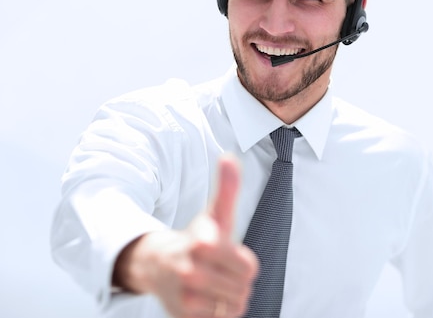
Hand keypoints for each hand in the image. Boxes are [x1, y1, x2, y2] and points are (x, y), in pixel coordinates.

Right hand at [113, 155, 258, 317]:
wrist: (158, 263)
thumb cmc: (197, 237)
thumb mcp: (215, 213)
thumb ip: (227, 187)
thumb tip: (229, 156)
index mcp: (204, 242)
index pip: (249, 267)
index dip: (244, 262)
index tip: (228, 254)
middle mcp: (192, 269)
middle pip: (244, 287)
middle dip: (237, 280)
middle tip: (220, 269)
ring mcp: (186, 294)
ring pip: (235, 305)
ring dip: (230, 296)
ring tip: (214, 283)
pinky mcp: (182, 314)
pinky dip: (218, 311)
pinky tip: (206, 297)